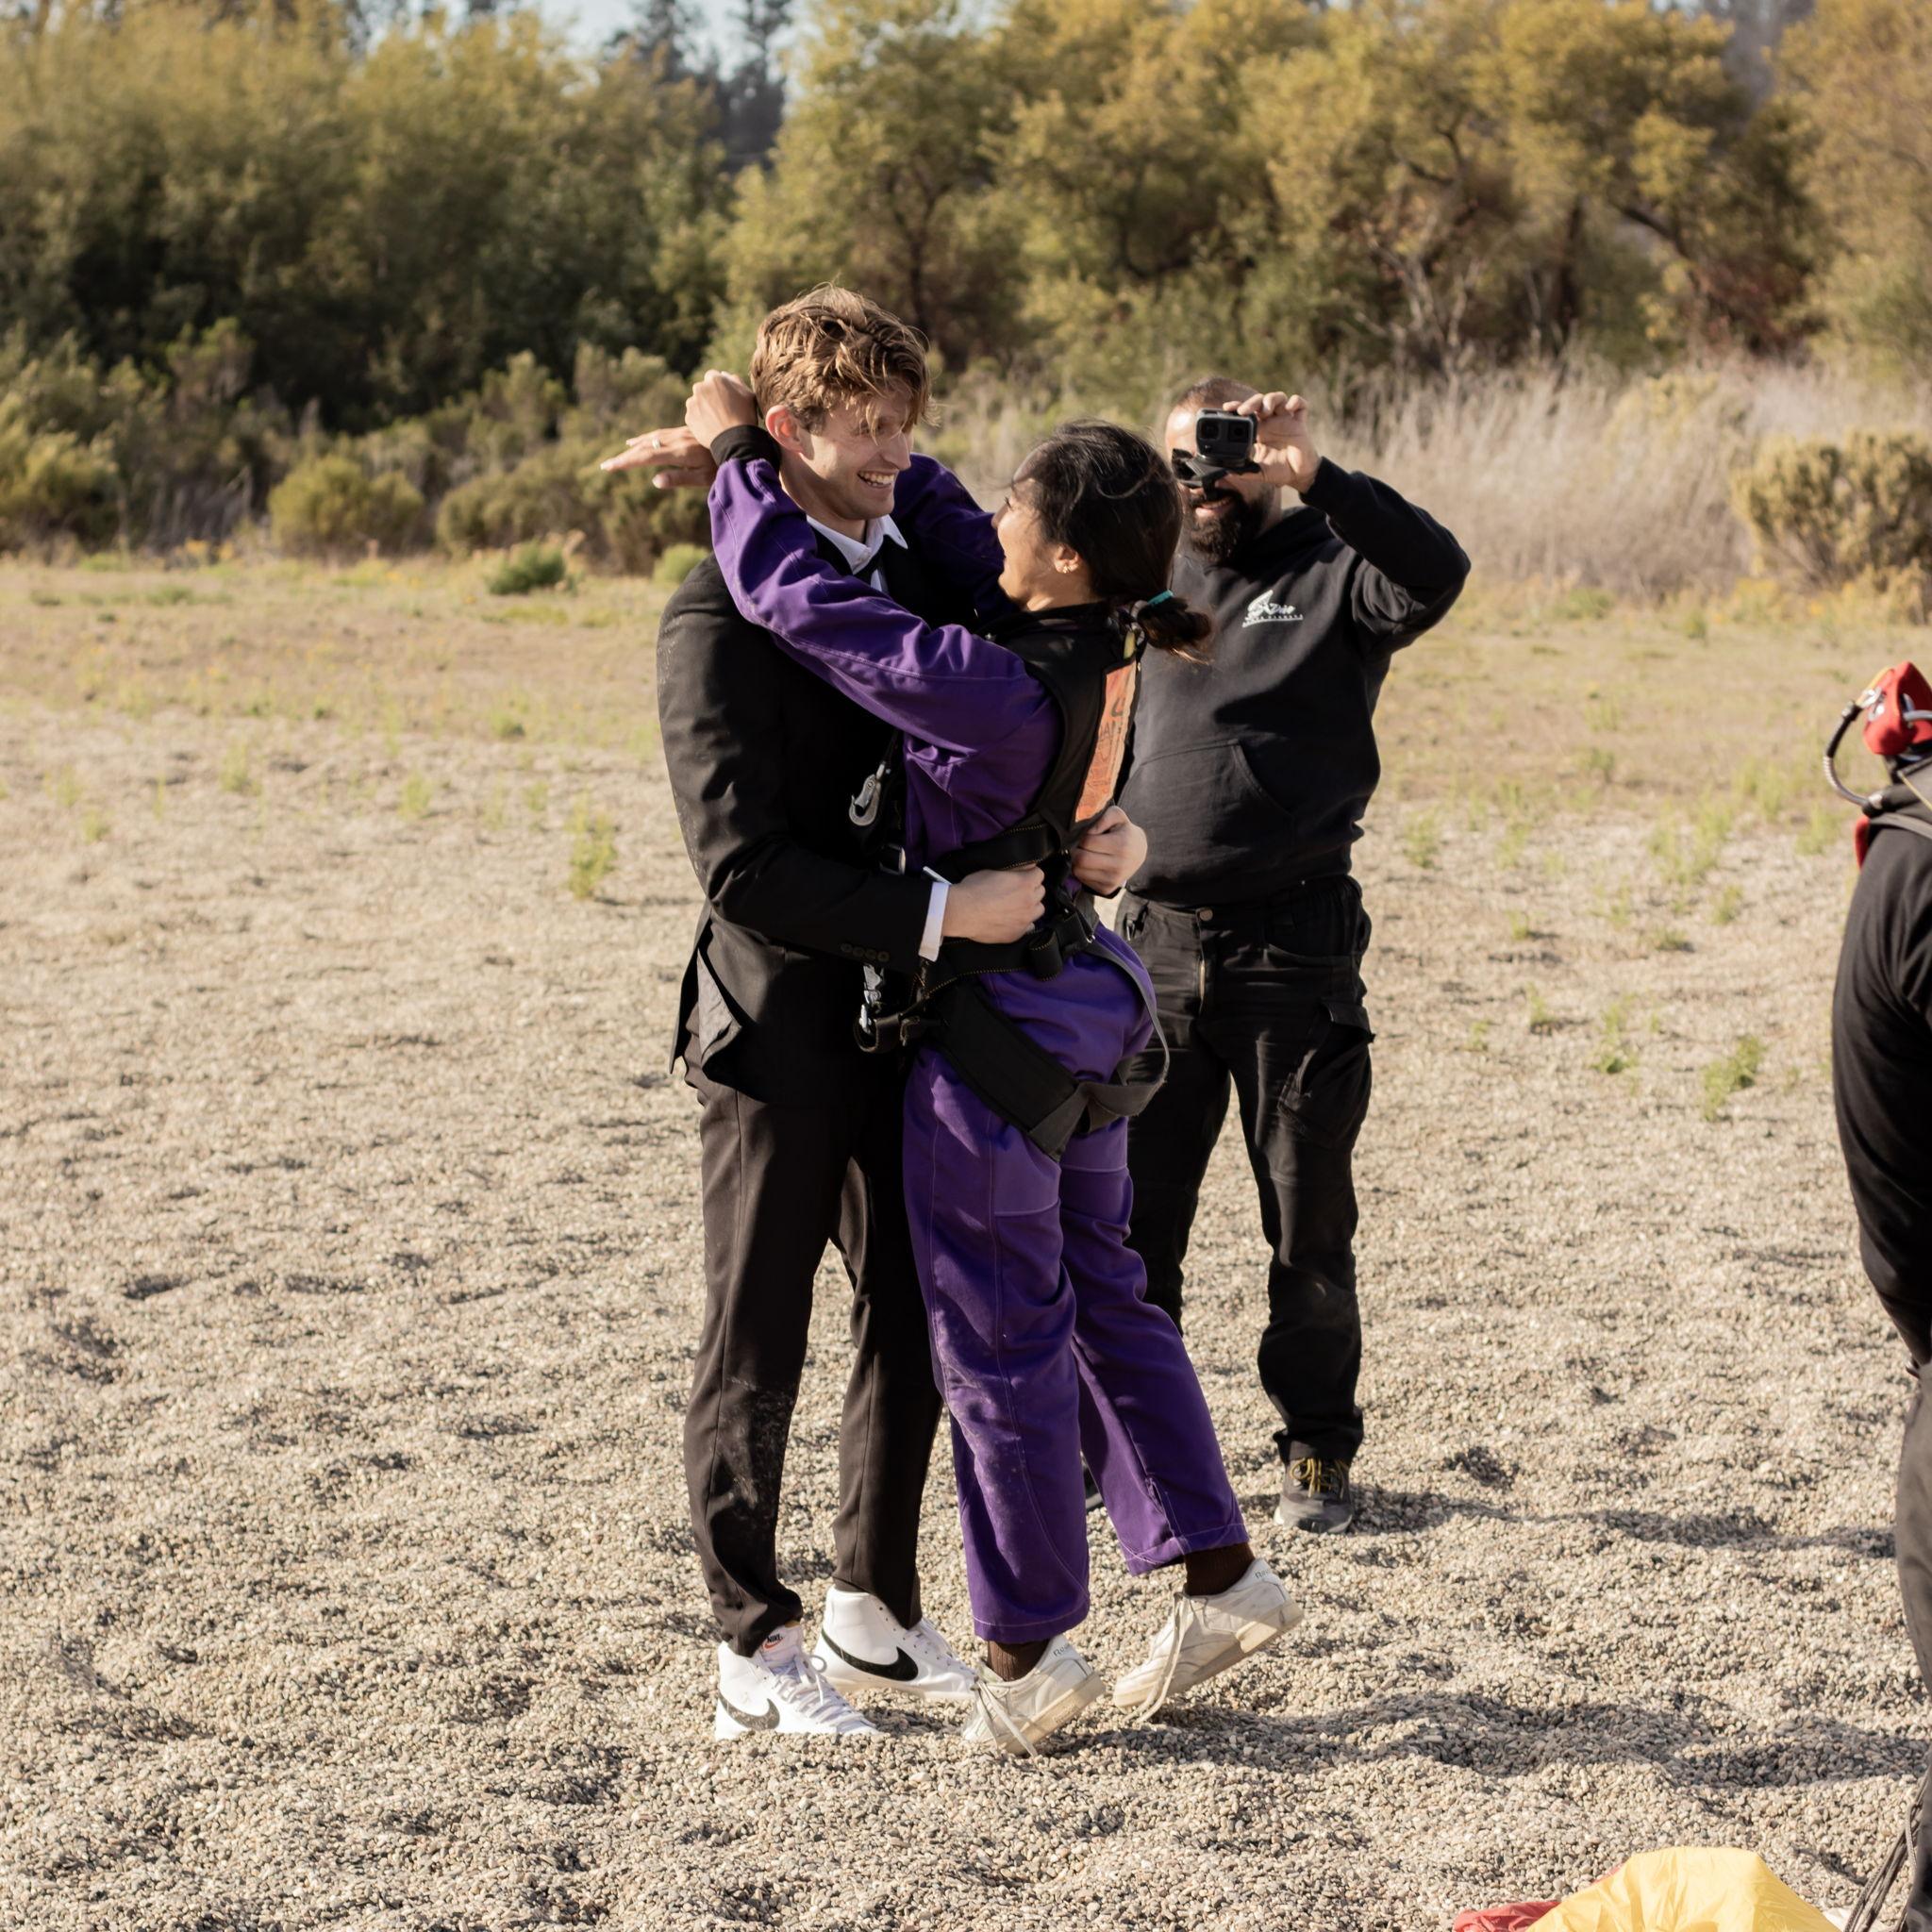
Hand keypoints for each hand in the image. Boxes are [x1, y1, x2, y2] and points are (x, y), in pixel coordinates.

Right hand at [598, 423, 716, 488]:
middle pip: (644, 448)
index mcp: (679, 453)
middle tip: (606, 465)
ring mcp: (681, 433)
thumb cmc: (726, 466)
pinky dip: (646, 438)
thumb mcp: (704, 478)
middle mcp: (677, 440)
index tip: (608, 467)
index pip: (645, 458)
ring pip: (651, 438)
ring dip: (635, 446)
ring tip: (623, 452)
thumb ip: (679, 479)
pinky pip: (660, 433)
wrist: (743, 441)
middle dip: (624, 457)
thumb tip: (654, 480)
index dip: (625, 463)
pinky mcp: (687, 430)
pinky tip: (642, 440)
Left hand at [685, 370, 756, 449]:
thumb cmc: (744, 416)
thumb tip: (725, 375)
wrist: (735, 440)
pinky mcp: (688, 417)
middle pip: (702, 388)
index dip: (718, 386)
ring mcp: (692, 403)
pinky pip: (693, 416)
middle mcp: (700, 388)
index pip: (712, 376)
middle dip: (708, 395)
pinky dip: (699, 420)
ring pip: (696, 402)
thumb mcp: (748, 395)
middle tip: (720, 409)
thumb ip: (736, 381)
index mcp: (715, 379)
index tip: (723, 396)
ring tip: (715, 420)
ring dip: (703, 407)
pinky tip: (710, 427)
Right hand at [943, 866, 1044, 944]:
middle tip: (1017, 890)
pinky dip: (1023, 922)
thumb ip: (1015, 868)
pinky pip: (1029, 926)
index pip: (1039, 874)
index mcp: (1025, 884)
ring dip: (1031, 906)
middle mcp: (1028, 902)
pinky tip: (1011, 919)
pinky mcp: (1017, 934)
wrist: (961, 912)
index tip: (1022, 876)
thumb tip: (1029, 866)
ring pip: (1039, 910)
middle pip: (1041, 892)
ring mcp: (1024, 920)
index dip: (1030, 874)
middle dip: (1031, 889)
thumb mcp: (993, 870)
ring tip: (1017, 905)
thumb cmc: (974, 889)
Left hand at [1069, 805, 1146, 897]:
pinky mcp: (1106, 889)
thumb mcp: (1117, 816)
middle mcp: (1119, 865)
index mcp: (1121, 845)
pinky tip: (1092, 864)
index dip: (1083, 837)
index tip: (1089, 836)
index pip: (1087, 842)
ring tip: (1087, 854)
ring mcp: (1113, 879)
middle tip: (1082, 846)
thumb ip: (1103, 817)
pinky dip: (1082, 871)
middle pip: (1080, 859)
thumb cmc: (1123, 831)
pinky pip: (1082, 880)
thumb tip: (1090, 832)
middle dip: (1077, 850)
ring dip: (1077, 861)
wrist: (1139, 852)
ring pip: (1078, 871)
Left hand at [1236, 391, 1320, 495]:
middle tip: (1243, 411)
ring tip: (1266, 411)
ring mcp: (1285, 420)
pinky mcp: (1300, 422)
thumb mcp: (1259, 472)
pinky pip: (1301, 404)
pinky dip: (1295, 401)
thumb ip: (1245, 471)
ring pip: (1278, 398)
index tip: (1227, 408)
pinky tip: (1289, 409)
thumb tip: (1229, 472)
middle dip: (1251, 402)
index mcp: (1259, 430)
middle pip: (1260, 401)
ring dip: (1270, 400)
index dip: (1237, 406)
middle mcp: (1271, 422)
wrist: (1299, 476)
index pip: (1247, 412)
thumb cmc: (1279, 471)